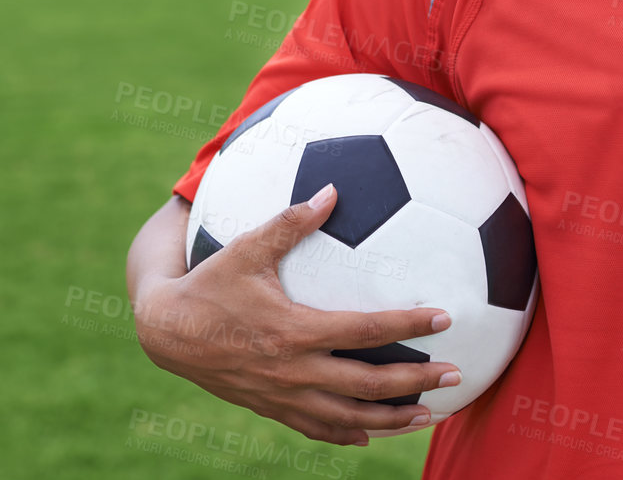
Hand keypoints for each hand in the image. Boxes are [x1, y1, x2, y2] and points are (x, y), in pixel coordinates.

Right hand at [133, 183, 460, 446]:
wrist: (166, 332)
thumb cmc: (209, 282)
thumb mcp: (247, 247)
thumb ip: (292, 221)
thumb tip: (332, 190)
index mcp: (294, 330)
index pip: (366, 332)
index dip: (409, 325)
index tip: (444, 318)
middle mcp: (294, 371)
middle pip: (369, 385)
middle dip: (417, 381)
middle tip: (456, 376)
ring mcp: (284, 396)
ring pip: (350, 418)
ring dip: (393, 419)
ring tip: (429, 416)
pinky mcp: (272, 408)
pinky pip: (318, 429)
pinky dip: (350, 433)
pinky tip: (372, 433)